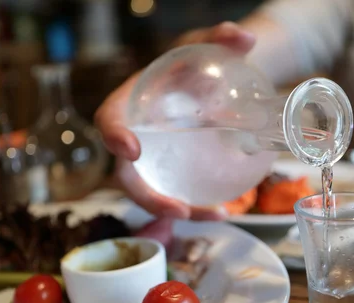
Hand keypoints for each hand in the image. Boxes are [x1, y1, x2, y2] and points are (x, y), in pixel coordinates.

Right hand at [95, 22, 255, 219]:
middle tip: (179, 209)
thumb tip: (242, 37)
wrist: (204, 79)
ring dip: (176, 211)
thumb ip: (219, 38)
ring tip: (215, 215)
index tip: (130, 150)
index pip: (110, 118)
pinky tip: (223, 211)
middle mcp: (137, 135)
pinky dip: (196, 207)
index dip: (113, 136)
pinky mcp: (173, 169)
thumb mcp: (204, 46)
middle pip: (127, 173)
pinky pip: (176, 193)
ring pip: (152, 191)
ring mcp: (155, 157)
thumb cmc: (193, 62)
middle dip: (147, 196)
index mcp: (132, 101)